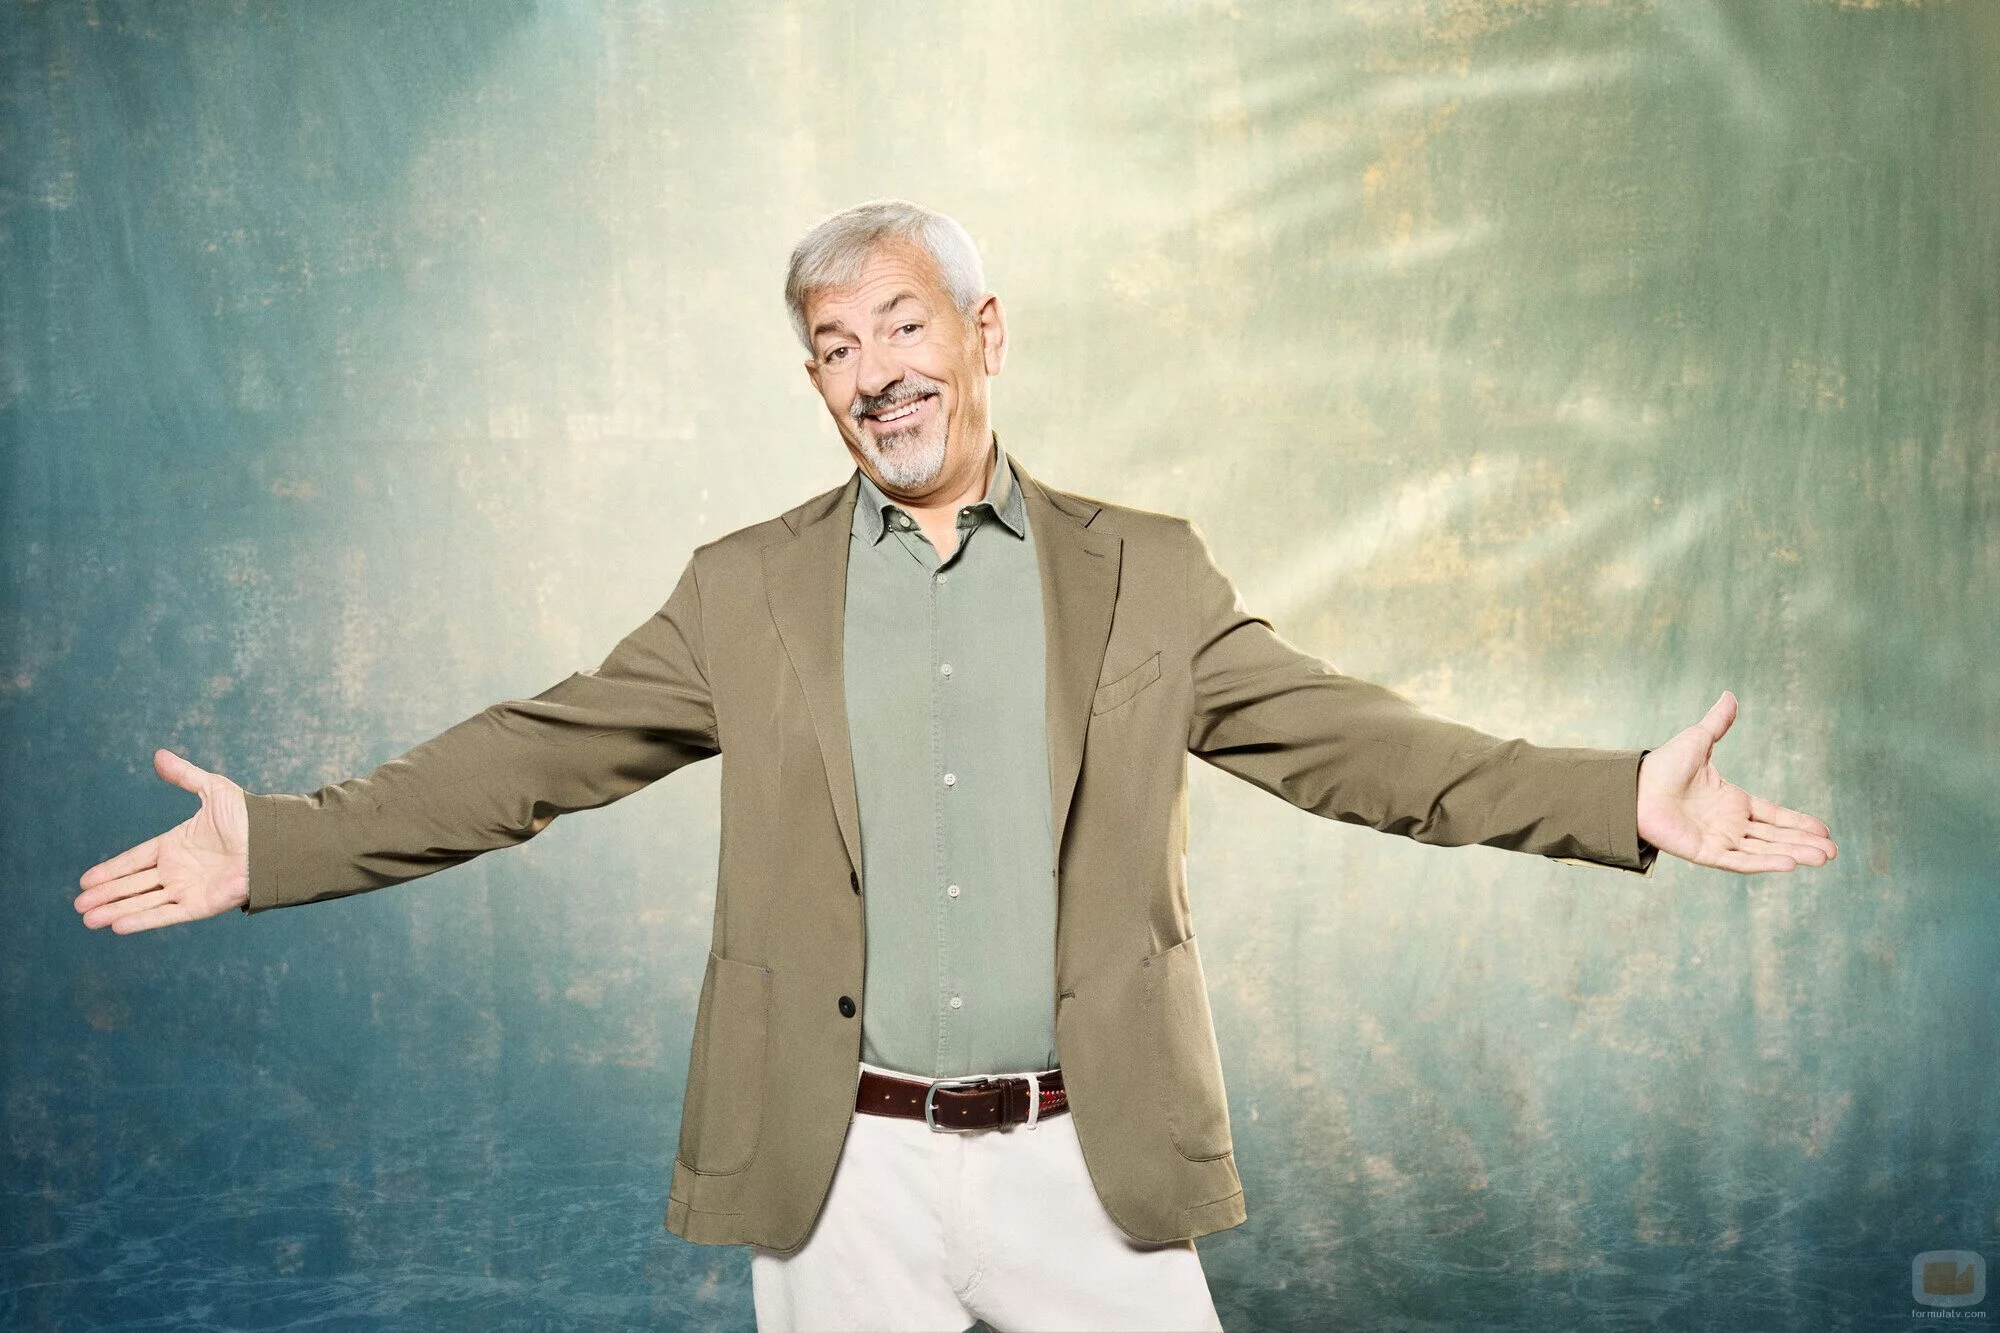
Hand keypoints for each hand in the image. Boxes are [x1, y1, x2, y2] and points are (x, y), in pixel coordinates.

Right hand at [76, 749, 249, 931]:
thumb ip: (184, 775)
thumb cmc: (248, 815)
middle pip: (133, 885)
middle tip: (78, 905)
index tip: (85, 881)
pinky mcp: (200, 905)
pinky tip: (117, 925)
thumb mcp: (213, 789)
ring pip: (143, 902)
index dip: (110, 870)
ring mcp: (187, 888)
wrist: (274, 840)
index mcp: (175, 845)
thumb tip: (158, 754)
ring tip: (88, 919)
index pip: (134, 860)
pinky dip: (142, 920)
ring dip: (116, 910)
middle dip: (106, 895)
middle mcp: (177, 870)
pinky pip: (166, 914)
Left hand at [1636, 692, 1835, 873]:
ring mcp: (1718, 839)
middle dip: (1803, 843)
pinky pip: (1739, 861)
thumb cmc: (1662, 765)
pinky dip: (1764, 862)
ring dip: (1793, 853)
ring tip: (1823, 858)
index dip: (1797, 823)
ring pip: (1763, 850)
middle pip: (1774, 837)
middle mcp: (1728, 823)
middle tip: (1832, 851)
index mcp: (1731, 801)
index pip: (1773, 815)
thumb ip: (1717, 723)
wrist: (1634, 785)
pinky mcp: (1704, 852)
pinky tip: (1789, 863)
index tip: (1823, 830)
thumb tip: (1730, 695)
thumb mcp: (1698, 740)